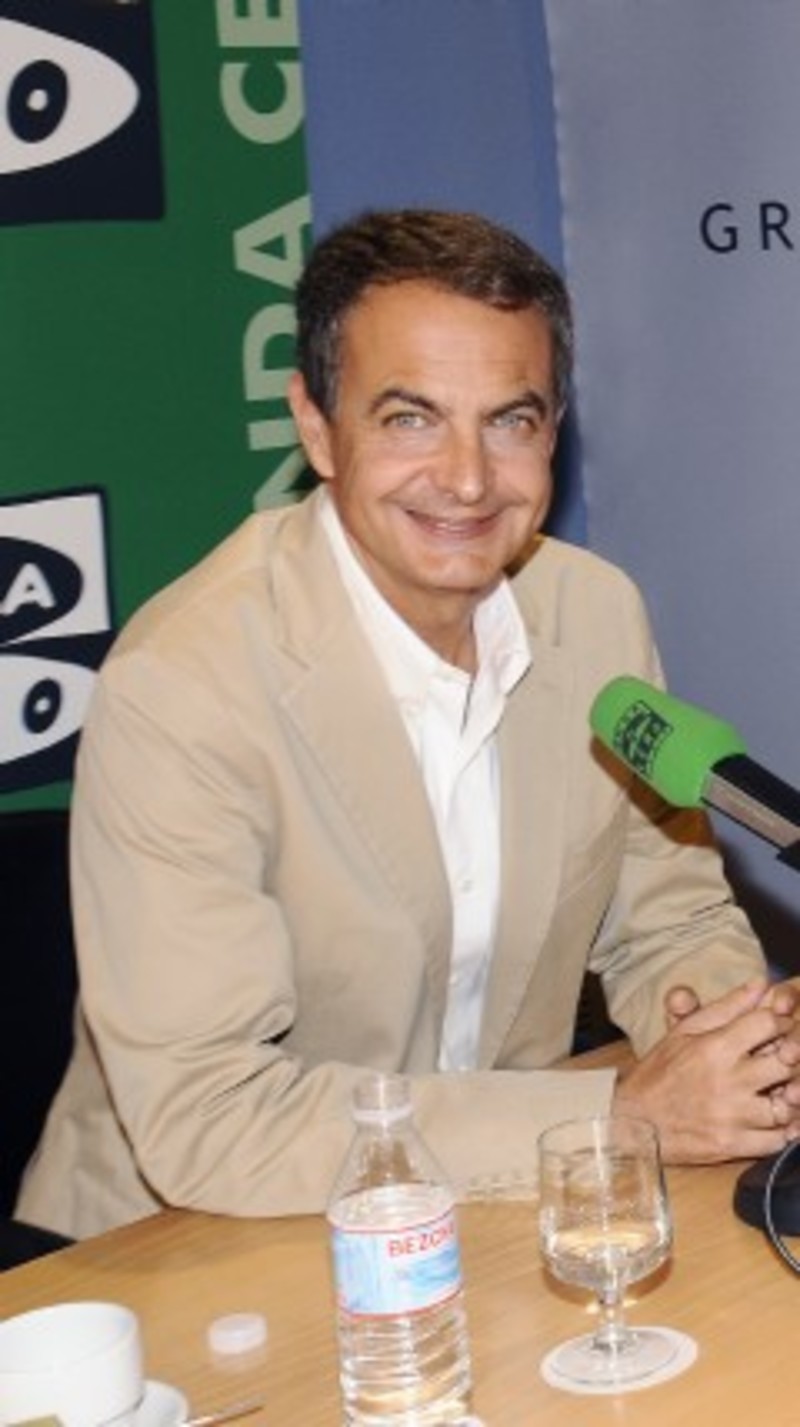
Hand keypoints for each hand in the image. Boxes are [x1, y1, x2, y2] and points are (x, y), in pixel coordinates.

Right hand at [614, 978, 799, 1162]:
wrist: (632, 1122)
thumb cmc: (660, 1072)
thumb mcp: (685, 1031)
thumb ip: (727, 1007)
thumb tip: (760, 983)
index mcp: (715, 1047)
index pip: (770, 1023)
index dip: (780, 1023)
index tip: (775, 1031)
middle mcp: (728, 1081)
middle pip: (786, 1063)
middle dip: (788, 1060)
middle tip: (778, 1063)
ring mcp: (732, 1116)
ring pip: (787, 1107)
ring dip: (785, 1100)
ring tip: (774, 1094)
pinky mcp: (732, 1145)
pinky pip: (777, 1141)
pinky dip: (780, 1132)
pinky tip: (770, 1122)